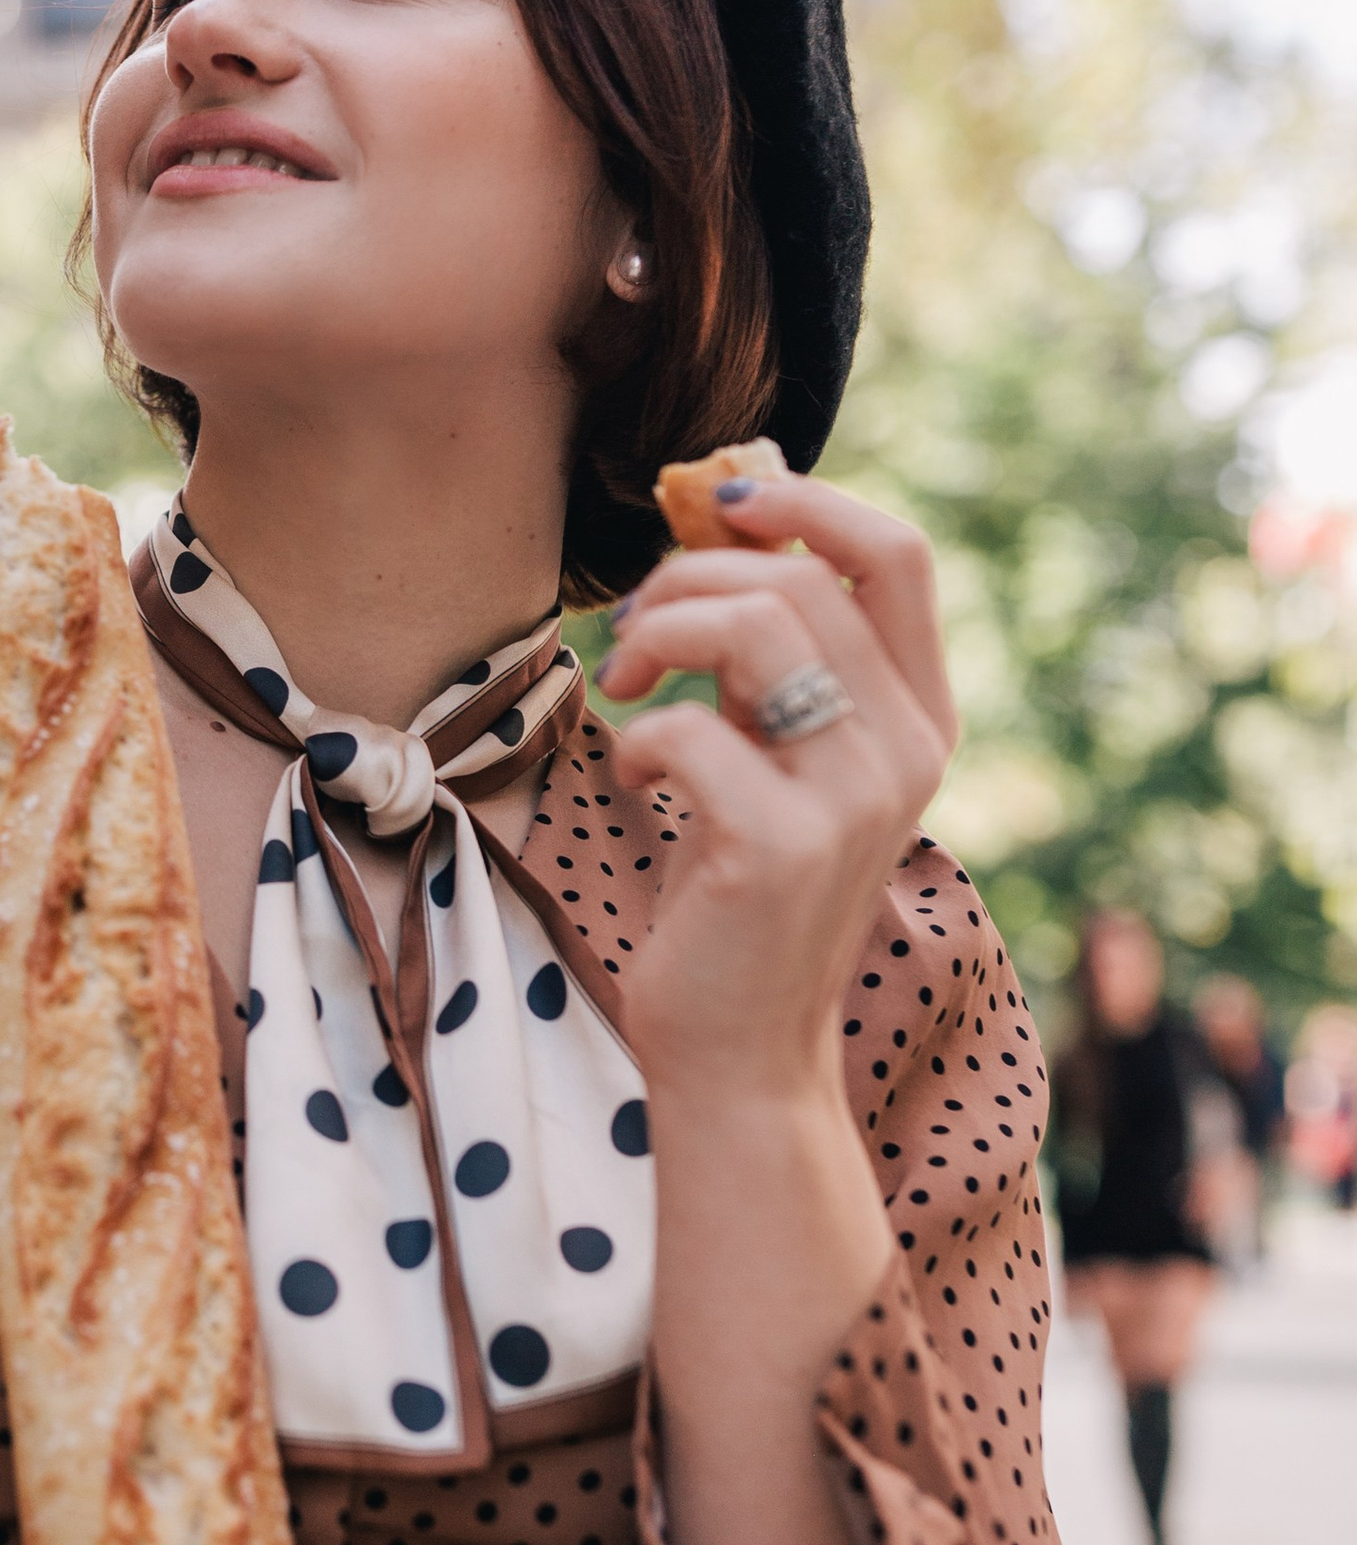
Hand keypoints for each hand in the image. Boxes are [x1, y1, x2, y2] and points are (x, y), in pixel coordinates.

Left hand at [592, 467, 955, 1099]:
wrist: (740, 1044)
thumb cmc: (740, 885)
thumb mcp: (773, 747)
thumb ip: (774, 645)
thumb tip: (737, 502)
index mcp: (920, 714)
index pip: (898, 553)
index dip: (805, 500)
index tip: (717, 504)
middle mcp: (908, 750)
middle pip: (800, 578)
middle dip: (686, 578)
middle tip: (632, 632)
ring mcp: (854, 800)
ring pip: (753, 628)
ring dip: (659, 634)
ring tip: (624, 683)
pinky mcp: (783, 847)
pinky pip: (688, 730)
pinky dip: (638, 739)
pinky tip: (637, 780)